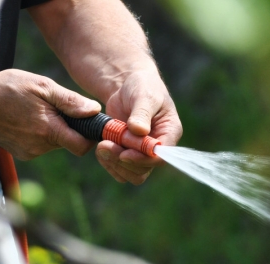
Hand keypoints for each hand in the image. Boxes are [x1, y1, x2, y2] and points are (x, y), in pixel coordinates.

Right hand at [0, 69, 100, 160]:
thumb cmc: (8, 88)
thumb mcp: (42, 86)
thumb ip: (70, 101)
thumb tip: (94, 110)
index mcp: (48, 130)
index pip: (82, 146)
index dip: (89, 135)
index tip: (89, 122)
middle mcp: (39, 147)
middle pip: (68, 142)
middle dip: (68, 126)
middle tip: (54, 106)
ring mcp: (29, 151)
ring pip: (54, 142)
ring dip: (53, 128)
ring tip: (36, 109)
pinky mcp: (21, 153)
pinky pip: (41, 144)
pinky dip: (40, 133)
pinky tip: (26, 118)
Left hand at [97, 69, 182, 184]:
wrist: (126, 85)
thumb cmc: (141, 86)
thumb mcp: (143, 95)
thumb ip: (142, 113)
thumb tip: (139, 131)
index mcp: (169, 132)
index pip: (161, 157)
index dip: (143, 159)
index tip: (124, 154)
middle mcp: (157, 147)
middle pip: (144, 169)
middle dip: (124, 161)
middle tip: (104, 145)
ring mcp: (142, 153)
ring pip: (131, 173)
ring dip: (114, 164)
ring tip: (101, 146)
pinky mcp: (128, 154)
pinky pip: (119, 170)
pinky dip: (108, 163)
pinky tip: (100, 148)